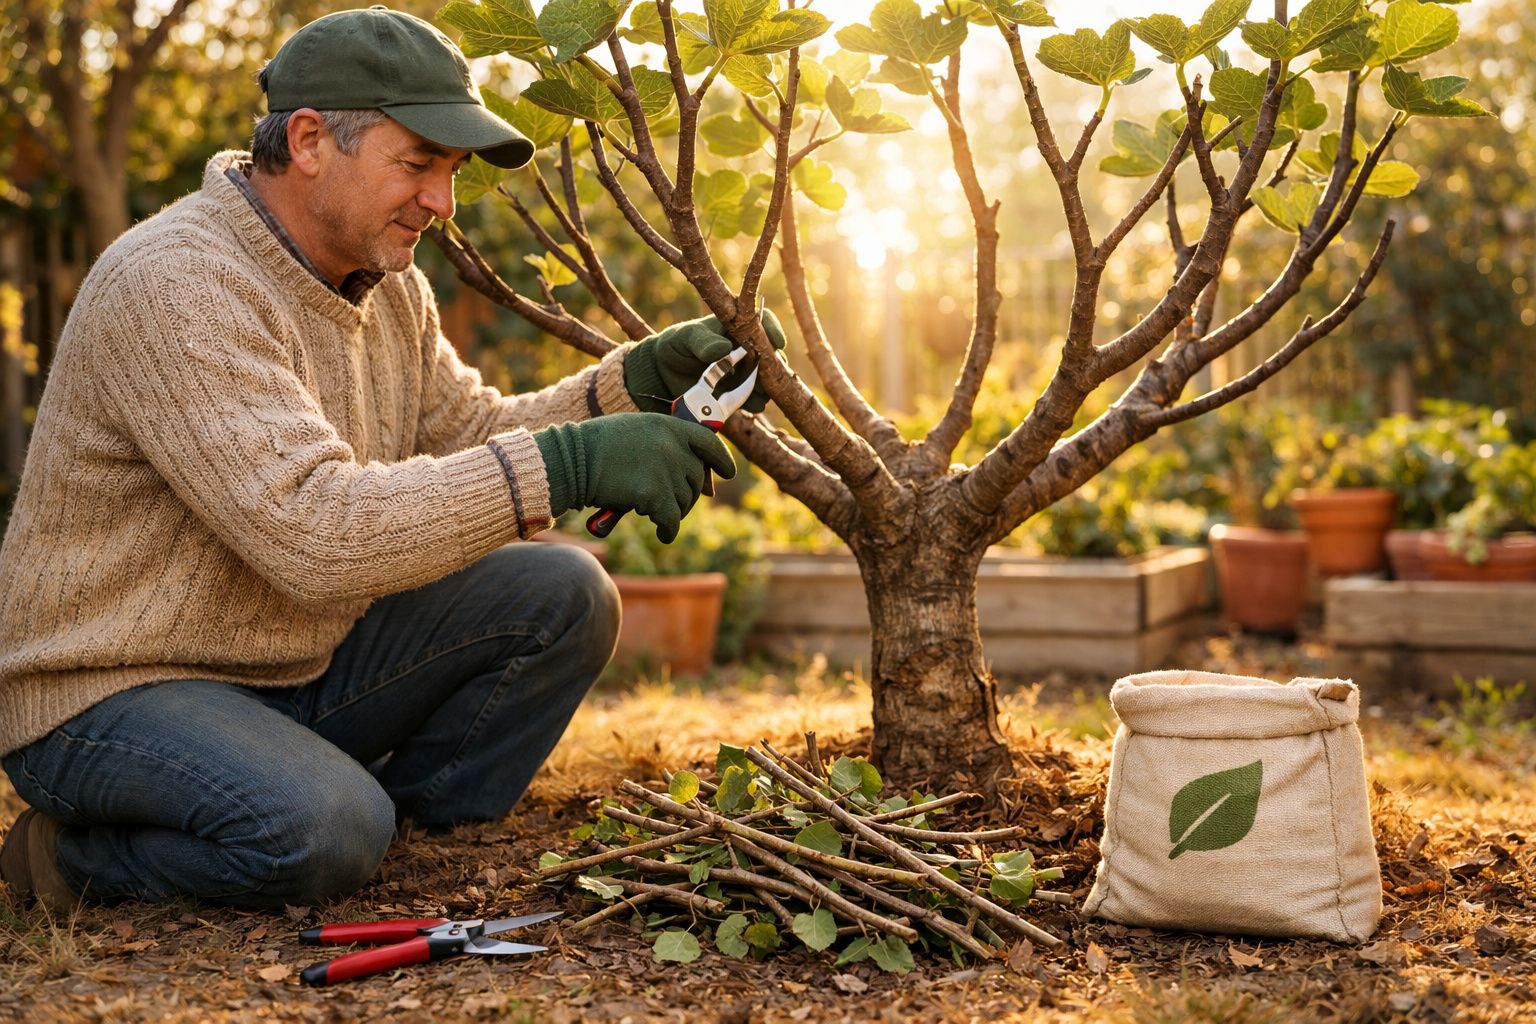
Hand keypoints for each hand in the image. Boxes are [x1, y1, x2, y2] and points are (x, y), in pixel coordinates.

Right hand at [534, 413, 736, 542]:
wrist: (573, 460)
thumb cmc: (597, 447)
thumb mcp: (637, 432)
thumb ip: (666, 445)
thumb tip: (697, 476)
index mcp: (670, 426)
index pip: (709, 443)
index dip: (721, 460)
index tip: (727, 474)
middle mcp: (673, 447)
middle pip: (695, 479)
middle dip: (686, 495)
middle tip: (670, 505)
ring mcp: (666, 470)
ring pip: (684, 501)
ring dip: (674, 512)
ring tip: (657, 515)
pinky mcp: (655, 495)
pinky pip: (671, 520)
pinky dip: (668, 530)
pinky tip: (663, 534)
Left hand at [624, 308, 786, 414]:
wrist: (663, 373)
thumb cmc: (676, 345)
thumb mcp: (686, 338)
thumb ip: (703, 341)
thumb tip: (724, 348)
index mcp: (737, 327)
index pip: (763, 323)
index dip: (773, 331)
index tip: (777, 344)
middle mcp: (746, 349)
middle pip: (772, 355)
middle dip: (773, 366)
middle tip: (764, 375)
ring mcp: (745, 372)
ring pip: (768, 380)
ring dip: (767, 387)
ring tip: (756, 391)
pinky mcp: (739, 393)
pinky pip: (756, 400)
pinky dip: (756, 402)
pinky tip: (748, 403)